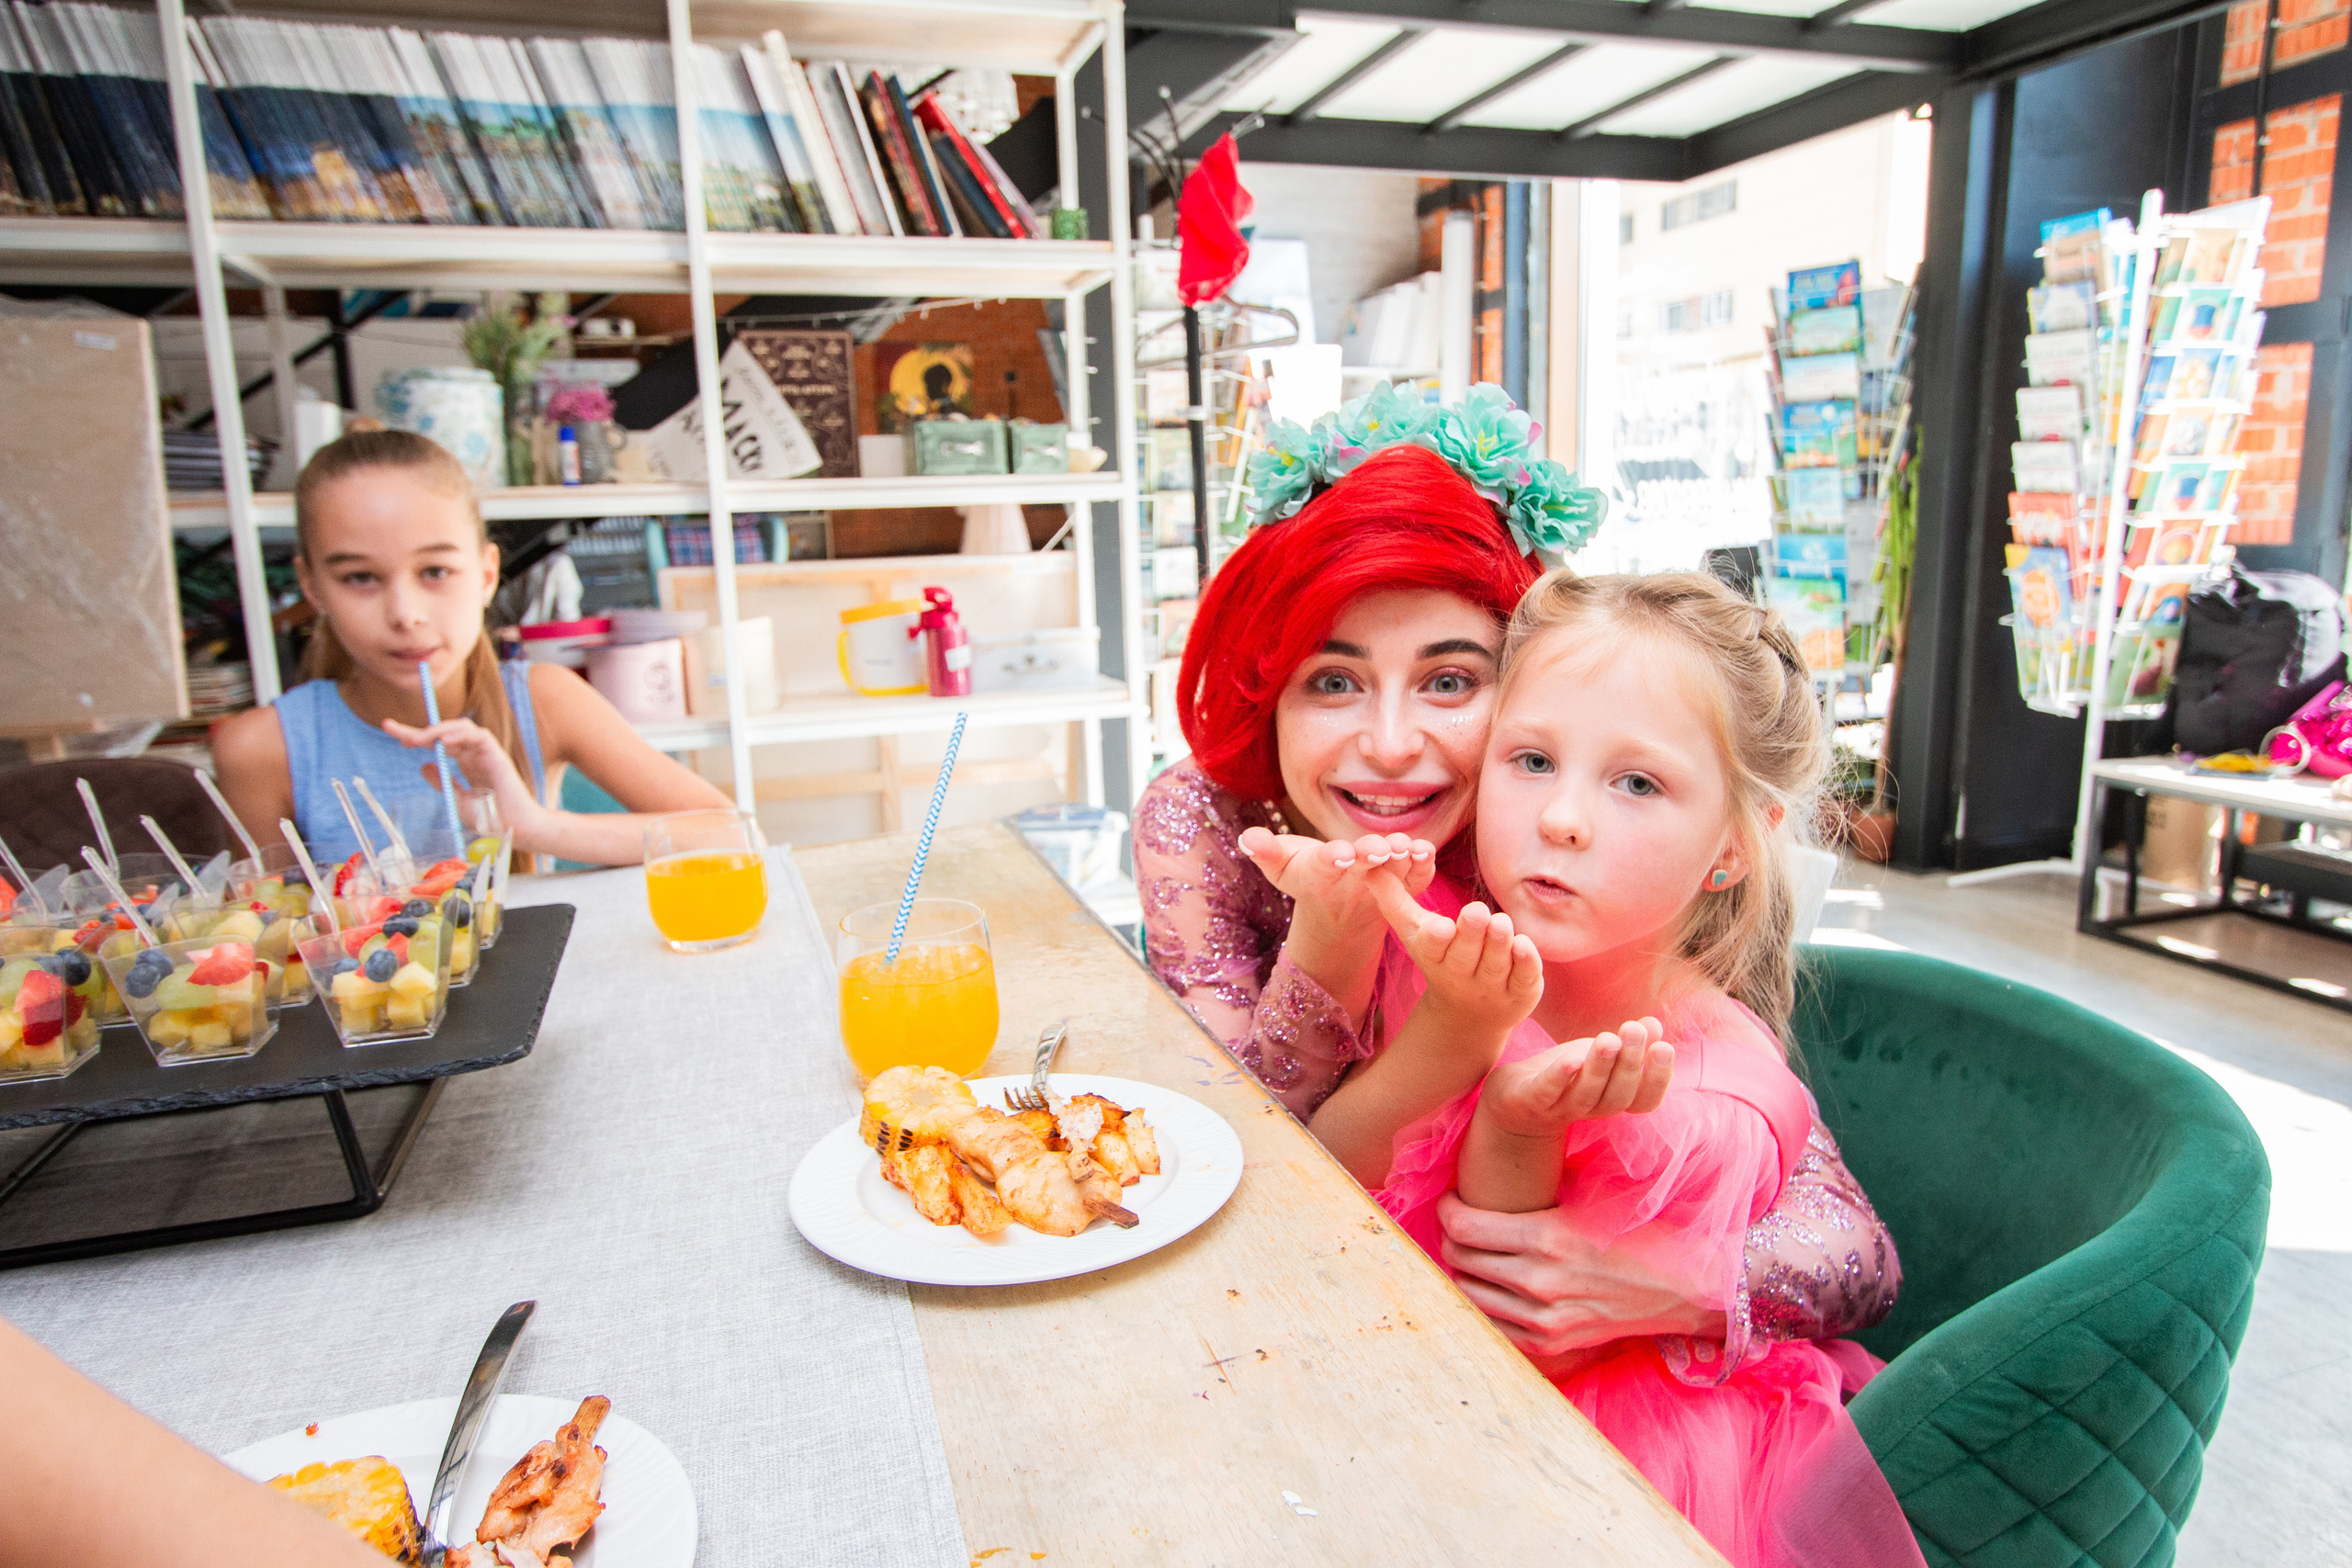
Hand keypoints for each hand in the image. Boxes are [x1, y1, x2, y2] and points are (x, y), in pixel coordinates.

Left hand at [379, 715, 549, 848]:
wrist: (515, 829)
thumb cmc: (491, 819)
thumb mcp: (458, 801)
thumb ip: (443, 783)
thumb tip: (424, 765)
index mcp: (467, 764)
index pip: (438, 744)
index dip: (415, 737)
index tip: (393, 733)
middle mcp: (475, 754)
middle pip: (445, 732)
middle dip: (417, 730)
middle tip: (391, 729)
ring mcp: (486, 753)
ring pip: (461, 727)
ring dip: (436, 730)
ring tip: (416, 738)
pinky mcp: (496, 755)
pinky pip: (479, 735)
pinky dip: (460, 734)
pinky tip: (443, 739)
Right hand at [1238, 826, 1433, 943]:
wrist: (1338, 913)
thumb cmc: (1305, 875)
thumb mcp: (1280, 866)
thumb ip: (1264, 851)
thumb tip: (1248, 838)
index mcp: (1320, 874)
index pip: (1324, 865)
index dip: (1332, 858)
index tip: (1340, 853)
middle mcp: (1352, 883)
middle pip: (1362, 869)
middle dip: (1370, 857)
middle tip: (1379, 848)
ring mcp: (1381, 887)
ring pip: (1393, 873)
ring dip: (1402, 860)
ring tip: (1407, 846)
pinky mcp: (1404, 887)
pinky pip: (1417, 879)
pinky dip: (1423, 867)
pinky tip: (1426, 851)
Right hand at [1366, 872, 1542, 1036]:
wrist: (1469, 1017)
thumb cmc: (1441, 958)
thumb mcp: (1414, 932)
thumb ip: (1394, 900)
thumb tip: (1369, 867)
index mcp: (1434, 957)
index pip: (1432, 948)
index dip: (1437, 938)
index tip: (1440, 926)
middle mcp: (1461, 975)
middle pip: (1465, 955)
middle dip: (1471, 933)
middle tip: (1476, 910)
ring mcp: (1492, 987)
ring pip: (1496, 964)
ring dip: (1499, 943)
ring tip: (1501, 922)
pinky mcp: (1520, 993)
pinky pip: (1525, 977)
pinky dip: (1526, 962)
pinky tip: (1524, 944)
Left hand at [1434, 1192, 1720, 1355]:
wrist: (1683, 1287)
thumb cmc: (1636, 1233)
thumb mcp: (1586, 1203)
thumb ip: (1535, 1200)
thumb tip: (1485, 1178)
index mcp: (1547, 1239)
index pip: (1463, 1227)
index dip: (1447, 1210)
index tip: (1453, 1199)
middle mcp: (1539, 1283)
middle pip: (1459, 1259)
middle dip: (1450, 1237)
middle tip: (1460, 1223)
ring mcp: (1543, 1320)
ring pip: (1468, 1294)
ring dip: (1464, 1270)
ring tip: (1476, 1252)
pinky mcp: (1549, 1345)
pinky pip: (1491, 1324)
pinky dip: (1484, 1303)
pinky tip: (1495, 1284)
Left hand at [1478, 1018, 1674, 1140]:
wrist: (1513, 1100)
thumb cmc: (1566, 1075)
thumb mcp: (1599, 1056)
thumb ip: (1628, 1044)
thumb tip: (1655, 1023)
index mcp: (1613, 1098)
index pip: (1645, 1100)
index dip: (1657, 1079)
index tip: (1664, 1047)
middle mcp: (1592, 1108)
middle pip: (1618, 1095)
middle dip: (1629, 1062)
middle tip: (1633, 1029)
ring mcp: (1561, 1108)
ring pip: (1586, 1094)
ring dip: (1599, 1067)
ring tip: (1609, 1039)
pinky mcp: (1530, 1102)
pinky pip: (1547, 1092)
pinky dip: (1560, 1077)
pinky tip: (1571, 1059)